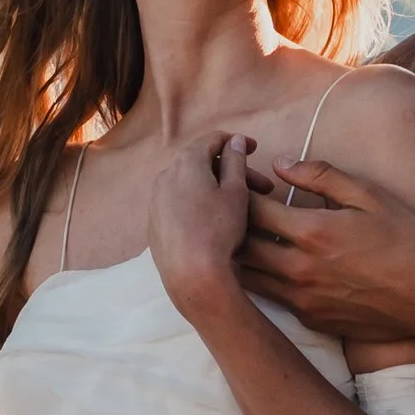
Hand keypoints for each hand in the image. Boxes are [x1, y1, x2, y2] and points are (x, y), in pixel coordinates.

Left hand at [147, 129, 252, 325]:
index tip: (255, 149)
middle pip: (202, 163)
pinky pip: (179, 203)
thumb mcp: (236, 191)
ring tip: (241, 205)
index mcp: (186, 162)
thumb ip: (236, 161)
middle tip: (260, 187)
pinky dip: (199, 203)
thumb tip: (235, 141)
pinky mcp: (154, 223)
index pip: (212, 139)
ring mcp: (156, 201)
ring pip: (190, 184)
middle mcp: (165, 175)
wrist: (191, 274)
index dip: (237, 142)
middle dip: (232, 171)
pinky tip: (215, 220)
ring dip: (216, 188)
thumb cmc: (219, 230)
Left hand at [241, 152, 414, 344]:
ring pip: (247, 277)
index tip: (241, 184)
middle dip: (230, 226)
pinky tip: (271, 266)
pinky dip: (263, 280)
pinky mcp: (309, 318)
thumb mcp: (369, 196)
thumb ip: (321, 176)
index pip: (251, 208)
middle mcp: (299, 269)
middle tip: (233, 211)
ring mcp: (301, 298)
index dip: (238, 193)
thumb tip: (280, 163)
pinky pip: (271, 297)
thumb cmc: (407, 241)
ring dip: (240, 256)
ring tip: (241, 239)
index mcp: (312, 232)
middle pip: (239, 245)